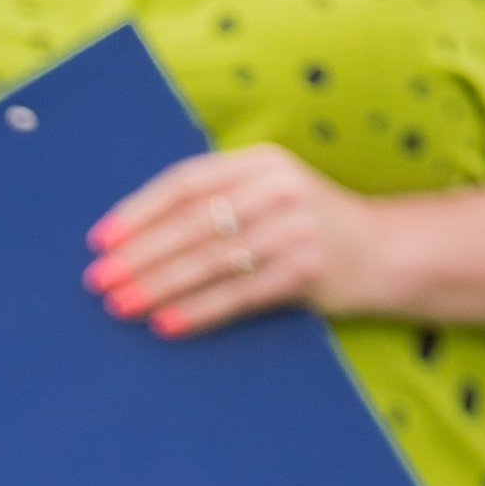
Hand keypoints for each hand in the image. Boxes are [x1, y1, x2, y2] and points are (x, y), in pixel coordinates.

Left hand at [86, 145, 395, 336]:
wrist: (385, 250)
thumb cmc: (306, 225)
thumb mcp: (268, 194)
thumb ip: (217, 200)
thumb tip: (135, 237)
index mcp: (261, 162)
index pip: (187, 183)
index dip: (140, 211)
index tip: (101, 240)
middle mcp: (278, 188)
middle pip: (193, 224)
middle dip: (140, 254)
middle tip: (99, 280)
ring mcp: (295, 228)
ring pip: (211, 260)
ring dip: (159, 285)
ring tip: (121, 305)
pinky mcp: (306, 270)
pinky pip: (239, 294)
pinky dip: (199, 310)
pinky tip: (165, 323)